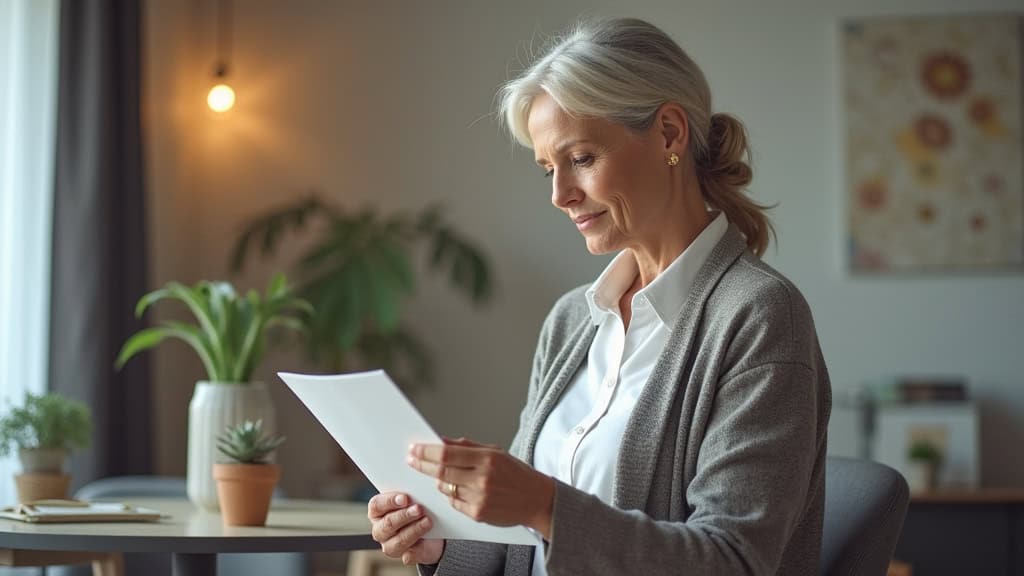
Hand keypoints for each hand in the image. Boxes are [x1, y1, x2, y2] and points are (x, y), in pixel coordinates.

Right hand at [367, 492, 444, 564]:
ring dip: (414, 530)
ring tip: (427, 521)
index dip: (390, 501)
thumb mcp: (412, 498)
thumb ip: (409, 496)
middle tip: (419, 508)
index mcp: (377, 512)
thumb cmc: (416, 508)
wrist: (433, 530)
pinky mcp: (406, 556)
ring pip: (398, 541)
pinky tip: (423, 542)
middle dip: (404, 515)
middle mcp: (380, 529)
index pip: (376, 505)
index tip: (405, 498)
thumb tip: (415, 494)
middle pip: (388, 523)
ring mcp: (390, 545)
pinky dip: (416, 550)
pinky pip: (409, 556)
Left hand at [408, 437, 554, 538]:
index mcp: (487, 458)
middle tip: (411, 459)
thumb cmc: (516, 473)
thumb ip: (467, 447)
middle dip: (422, 464)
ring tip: (438, 475)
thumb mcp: (495, 452)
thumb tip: (440, 440)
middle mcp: (483, 478)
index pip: (447, 454)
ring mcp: (480, 498)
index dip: (426, 451)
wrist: (537, 500)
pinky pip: (454, 503)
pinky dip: (451, 495)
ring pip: (446, 488)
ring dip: (438, 480)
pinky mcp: (478, 514)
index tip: (414, 449)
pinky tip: (457, 489)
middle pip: (441, 471)